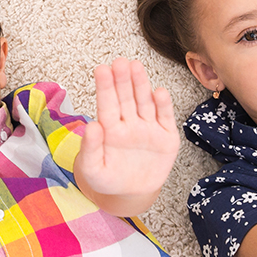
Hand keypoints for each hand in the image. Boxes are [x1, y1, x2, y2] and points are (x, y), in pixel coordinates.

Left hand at [74, 58, 178, 205]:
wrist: (131, 194)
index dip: (105, 87)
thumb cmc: (108, 179)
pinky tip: (158, 92)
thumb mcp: (93, 170)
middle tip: (120, 62)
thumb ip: (90, 149)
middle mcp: (129, 123)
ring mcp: (148, 128)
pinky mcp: (166, 137)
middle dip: (123, 80)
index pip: (107, 104)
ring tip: (136, 66)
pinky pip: (165, 118)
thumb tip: (92, 125)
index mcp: (109, 129)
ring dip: (141, 85)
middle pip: (126, 98)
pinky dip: (163, 105)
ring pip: (145, 102)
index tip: (102, 70)